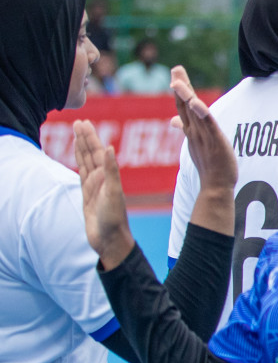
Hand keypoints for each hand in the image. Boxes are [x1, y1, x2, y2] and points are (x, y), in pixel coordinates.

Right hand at [74, 119, 136, 268]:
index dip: (90, 137)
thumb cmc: (114, 219)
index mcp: (108, 176)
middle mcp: (102, 179)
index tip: (84, 122)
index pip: (97, 151)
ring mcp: (94, 187)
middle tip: (79, 122)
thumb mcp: (113, 193)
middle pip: (91, 154)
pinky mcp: (88, 196)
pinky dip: (81, 164)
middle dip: (85, 138)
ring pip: (86, 162)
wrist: (110, 241)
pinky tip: (81, 158)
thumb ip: (112, 171)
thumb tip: (109, 147)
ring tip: (77, 134)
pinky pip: (82, 175)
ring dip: (82, 148)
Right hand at [171, 67, 237, 193]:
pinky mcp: (214, 142)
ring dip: (186, 96)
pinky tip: (197, 103)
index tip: (175, 75)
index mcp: (192, 131)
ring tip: (178, 82)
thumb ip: (188, 129)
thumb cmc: (209, 166)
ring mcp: (203, 137)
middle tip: (176, 69)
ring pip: (193, 113)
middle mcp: (194, 132)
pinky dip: (202, 114)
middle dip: (180, 87)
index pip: (183, 108)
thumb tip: (173, 121)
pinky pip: (208, 126)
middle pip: (185, 106)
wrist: (215, 186)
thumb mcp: (197, 144)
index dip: (180, 91)